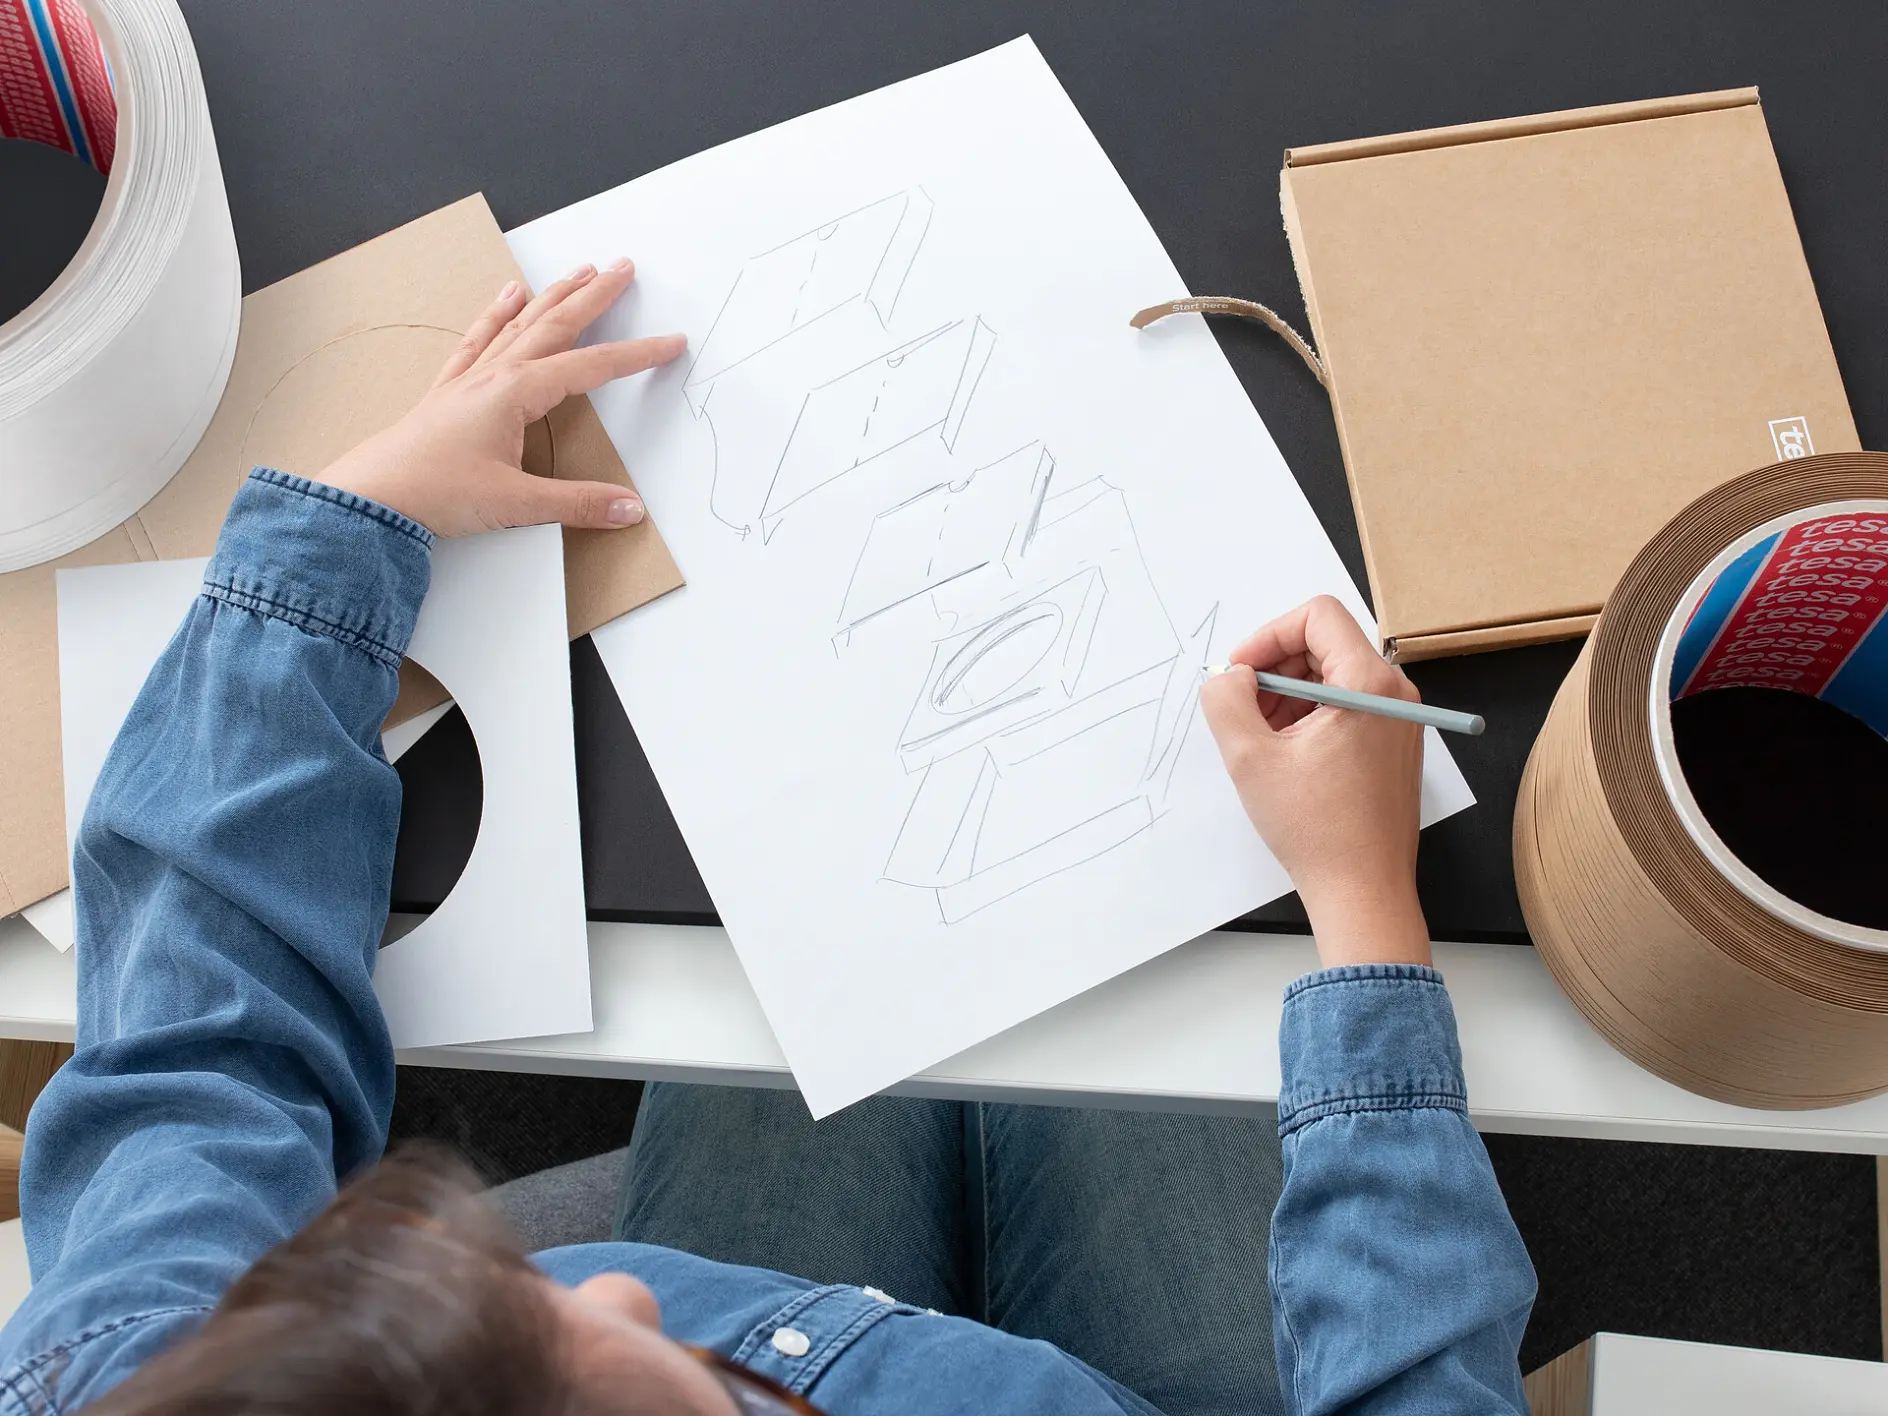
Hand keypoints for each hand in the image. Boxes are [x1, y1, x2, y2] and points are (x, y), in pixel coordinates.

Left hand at [315, 259, 685, 536]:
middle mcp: (495, 375)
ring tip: (579, 270)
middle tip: (623, 267)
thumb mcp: (517, 503)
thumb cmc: (435, 492)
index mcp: (516, 393)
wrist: (372, 497)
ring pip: (522, 323)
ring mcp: (471, 378)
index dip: (636, 355)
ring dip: (553, 295)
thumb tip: (630, 508)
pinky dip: (497, 313)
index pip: (591, 367)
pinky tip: (508, 293)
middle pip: (556, 324)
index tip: (670, 341)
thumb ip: (578, 504)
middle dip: (594, 295)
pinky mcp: (450, 390)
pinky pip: (480, 338)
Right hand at [1200, 595, 1430, 967]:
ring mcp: (1401, 720)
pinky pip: (1348, 706)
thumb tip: (1229, 676)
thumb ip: (1226, 699)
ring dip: (1290, 695)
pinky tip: (1287, 755)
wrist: (1363, 891)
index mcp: (1370, 684)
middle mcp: (1396, 693)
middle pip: (1326, 644)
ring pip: (1334, 676)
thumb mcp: (1250, 758)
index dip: (1268, 636)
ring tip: (1263, 739)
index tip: (1240, 673)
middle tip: (1244, 708)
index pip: (1317, 616)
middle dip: (1276, 669)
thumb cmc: (1318, 831)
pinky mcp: (1395, 744)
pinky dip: (1311, 716)